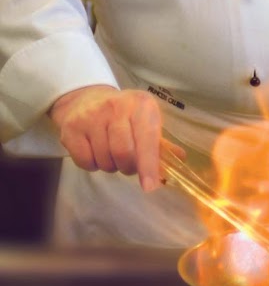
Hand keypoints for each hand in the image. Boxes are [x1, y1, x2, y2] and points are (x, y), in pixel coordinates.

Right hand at [48, 85, 177, 192]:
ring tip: (111, 152)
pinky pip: (85, 161)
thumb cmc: (124, 113)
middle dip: (128, 167)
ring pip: (104, 159)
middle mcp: (116, 107)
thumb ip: (161, 143)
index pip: (147, 138)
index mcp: (141, 105)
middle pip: (124, 153)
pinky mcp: (71, 129)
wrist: (86, 98)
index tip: (150, 186)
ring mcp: (91, 116)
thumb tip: (180, 159)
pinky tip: (95, 150)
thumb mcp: (145, 119)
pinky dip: (92, 164)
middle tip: (129, 164)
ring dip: (110, 165)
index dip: (149, 164)